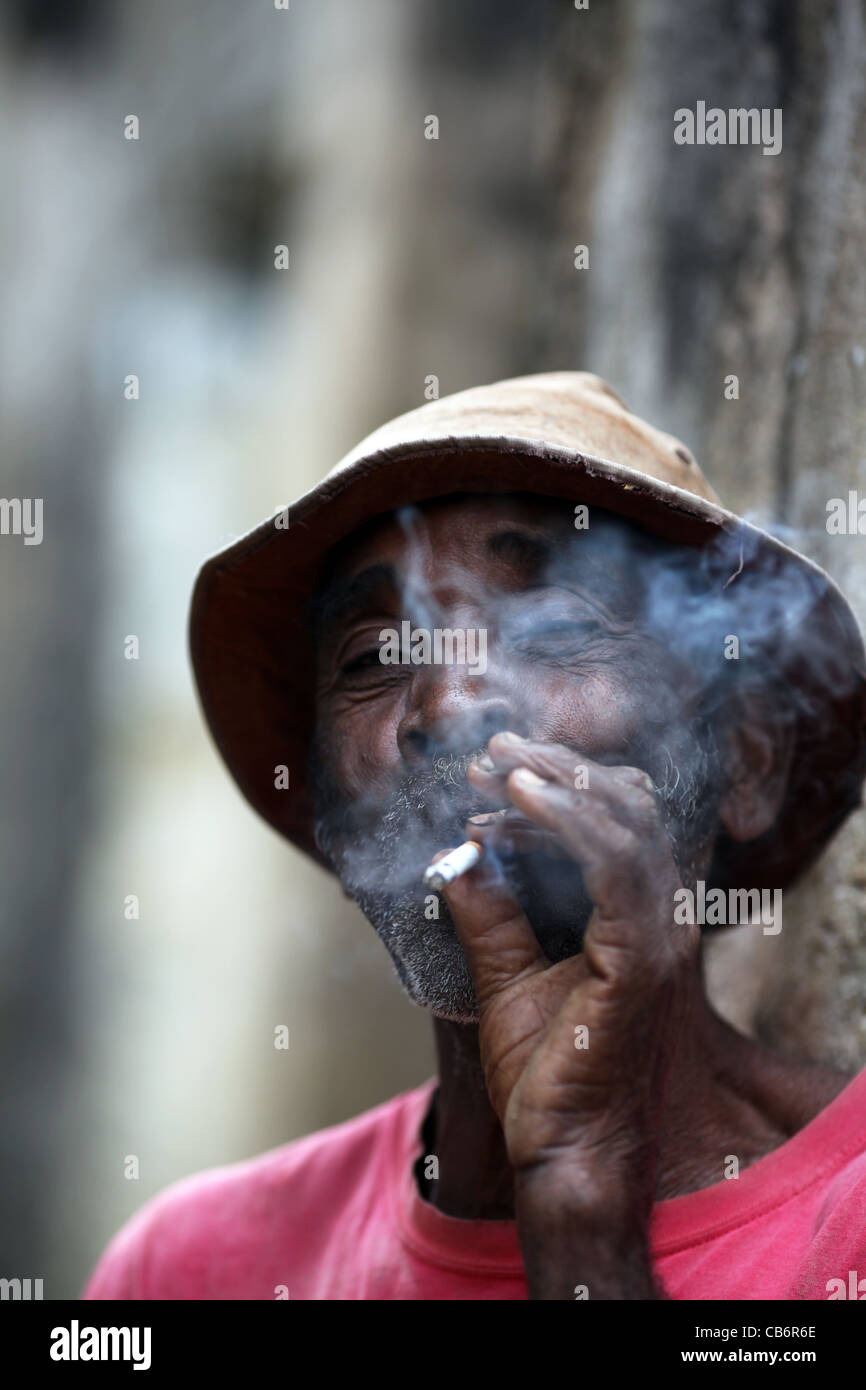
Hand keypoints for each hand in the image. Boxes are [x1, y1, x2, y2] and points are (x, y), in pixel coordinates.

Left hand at [440, 732, 700, 1254]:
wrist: (563, 1153)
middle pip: (627, 809)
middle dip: (557, 769)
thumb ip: (490, 912)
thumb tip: (458, 855)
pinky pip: (615, 865)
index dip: (555, 787)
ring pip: (626, 823)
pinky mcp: (642, 959)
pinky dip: (570, 819)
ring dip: (559, 782)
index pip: (615, 824)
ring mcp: (659, 937)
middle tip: (494, 749)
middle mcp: (661, 920)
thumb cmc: (545, 1076)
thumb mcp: (505, 974)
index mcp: (637, 920)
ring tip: (500, 762)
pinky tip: (521, 796)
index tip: (488, 772)